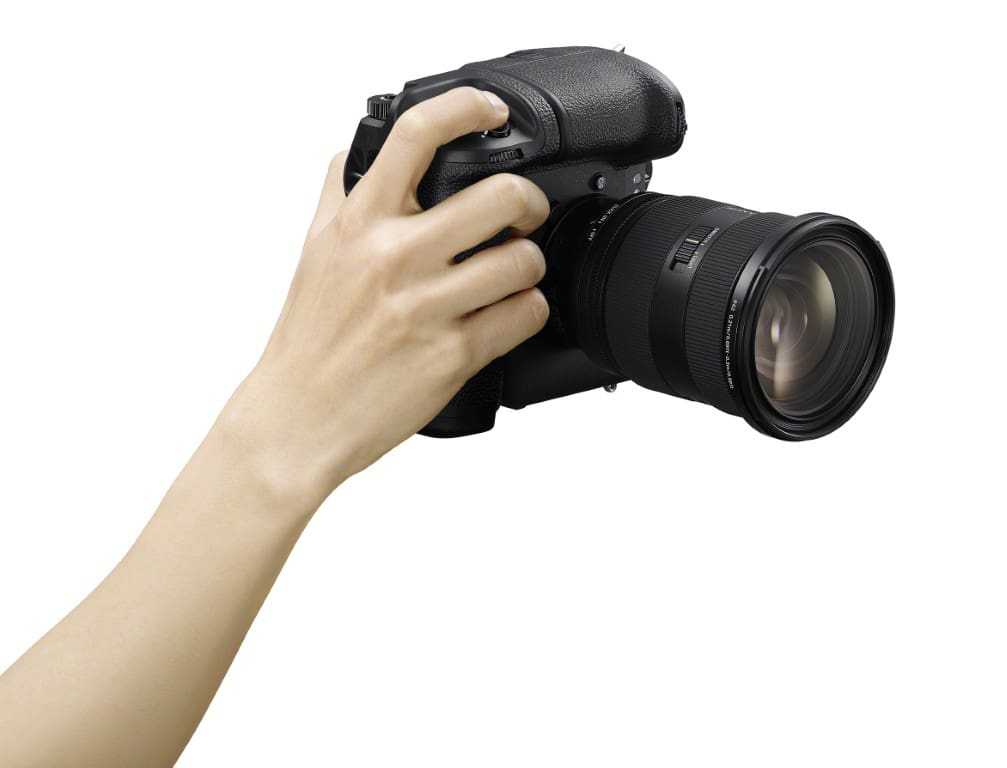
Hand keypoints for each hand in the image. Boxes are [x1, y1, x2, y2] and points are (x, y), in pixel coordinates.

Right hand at [221, 87, 550, 507]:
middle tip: (525, 214)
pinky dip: (529, 311)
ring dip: (530, 264)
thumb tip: (356, 155)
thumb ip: (339, 198)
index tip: (490, 111)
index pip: (415, 138)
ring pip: (522, 261)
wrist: (296, 420)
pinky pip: (523, 316)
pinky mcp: (453, 355)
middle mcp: (393, 257)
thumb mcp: (314, 255)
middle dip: (528, 202)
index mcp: (359, 224)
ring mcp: (426, 307)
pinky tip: (510, 313)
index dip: (465, 108)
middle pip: (499, 197)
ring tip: (515, 273)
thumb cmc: (307, 342)